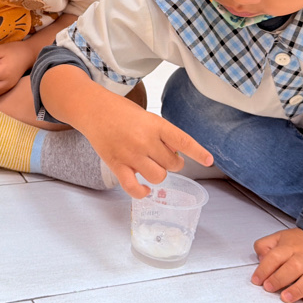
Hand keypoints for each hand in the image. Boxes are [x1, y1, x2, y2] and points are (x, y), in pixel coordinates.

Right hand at [82, 94, 212, 197]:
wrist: (93, 110)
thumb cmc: (121, 111)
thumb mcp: (147, 116)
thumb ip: (162, 134)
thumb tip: (175, 154)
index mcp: (155, 124)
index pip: (182, 140)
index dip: (198, 152)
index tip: (209, 161)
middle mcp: (145, 140)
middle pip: (172, 164)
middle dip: (172, 162)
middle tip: (163, 155)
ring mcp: (130, 155)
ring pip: (158, 177)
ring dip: (159, 174)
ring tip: (152, 166)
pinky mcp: (117, 165)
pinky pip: (134, 188)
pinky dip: (142, 192)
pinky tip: (145, 189)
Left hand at [251, 228, 302, 302]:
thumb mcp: (281, 237)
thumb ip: (266, 245)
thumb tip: (260, 258)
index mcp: (292, 246)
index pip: (275, 256)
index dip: (264, 269)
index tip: (257, 280)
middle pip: (293, 267)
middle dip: (279, 279)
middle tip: (269, 288)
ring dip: (298, 289)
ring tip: (286, 297)